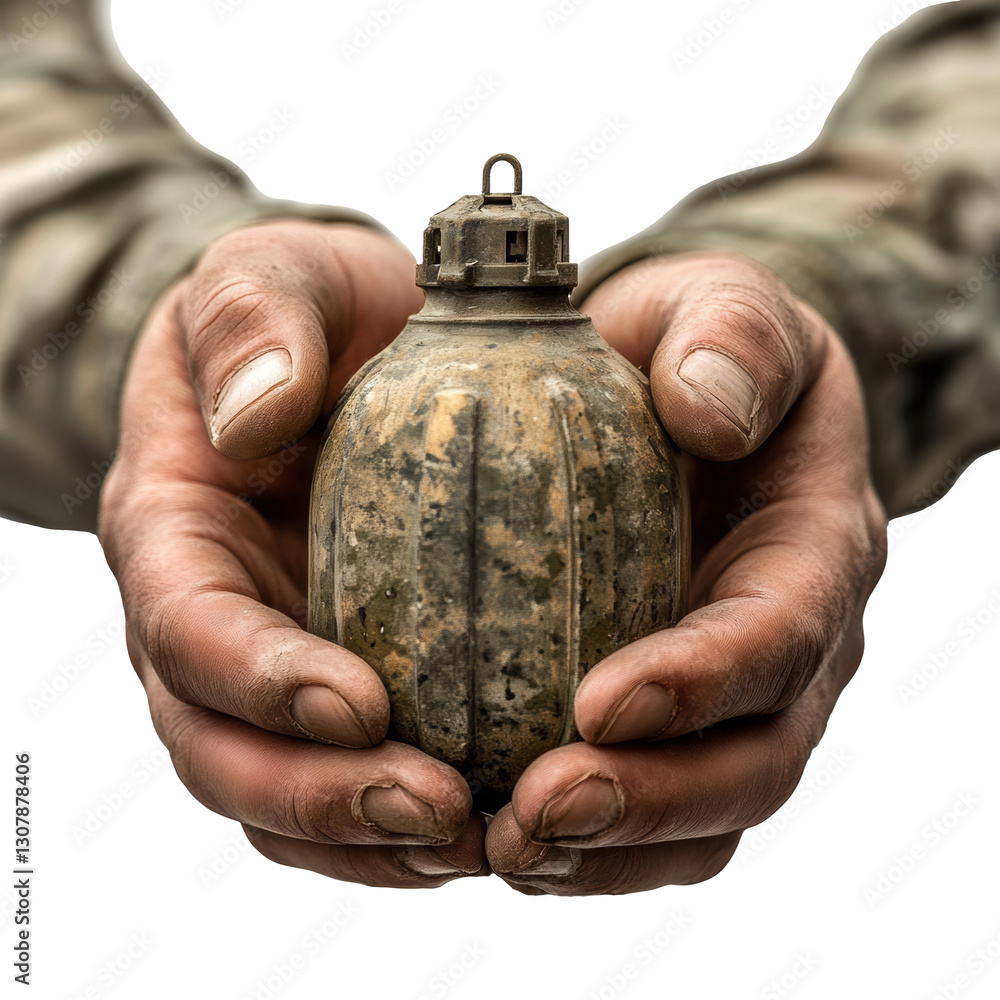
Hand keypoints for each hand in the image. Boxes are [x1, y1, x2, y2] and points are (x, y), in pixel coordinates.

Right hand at [99, 220, 486, 886]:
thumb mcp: (273, 276)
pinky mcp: (333, 677)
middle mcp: (206, 616)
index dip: (257, 678)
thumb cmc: (304, 310)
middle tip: (437, 810)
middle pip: (220, 745)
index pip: (186, 626)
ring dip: (365, 833)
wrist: (343, 344)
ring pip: (279, 789)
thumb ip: (251, 318)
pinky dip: (396, 818)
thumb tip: (253, 418)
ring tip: (474, 835)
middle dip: (318, 793)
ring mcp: (266, 659)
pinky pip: (345, 774)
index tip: (359, 703)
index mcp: (175, 528)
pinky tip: (484, 815)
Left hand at [485, 253, 887, 894]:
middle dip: (654, 801)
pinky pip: (651, 809)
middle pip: (755, 759)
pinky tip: (498, 836)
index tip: (599, 704)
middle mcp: (791, 640)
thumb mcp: (720, 309)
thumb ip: (730, 335)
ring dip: (613, 849)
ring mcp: (738, 693)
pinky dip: (588, 842)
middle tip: (536, 815)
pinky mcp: (677, 717)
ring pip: (706, 811)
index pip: (782, 633)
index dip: (704, 681)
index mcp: (812, 546)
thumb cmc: (696, 348)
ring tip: (506, 851)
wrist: (679, 394)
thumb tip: (707, 408)